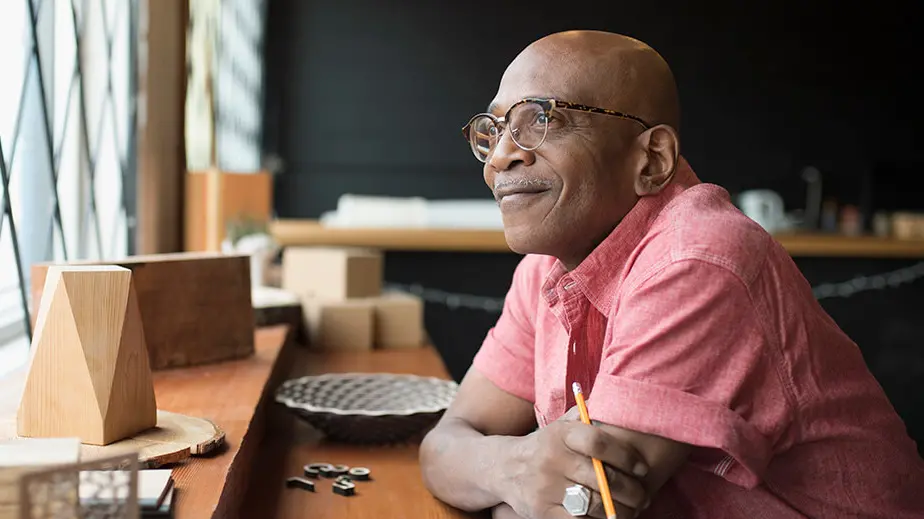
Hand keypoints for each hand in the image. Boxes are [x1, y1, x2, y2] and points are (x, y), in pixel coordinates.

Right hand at [496, 408, 649, 518]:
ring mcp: (545, 487)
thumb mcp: (562, 426)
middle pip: (601, 478)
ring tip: (631, 510)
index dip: (626, 456)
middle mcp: (550, 459)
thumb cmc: (546, 447)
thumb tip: (621, 402)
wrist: (504, 468)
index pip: (597, 442)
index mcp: (559, 433)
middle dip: (630, 491)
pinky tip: (607, 518)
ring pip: (594, 504)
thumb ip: (588, 416)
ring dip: (619, 510)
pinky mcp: (541, 512)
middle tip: (642, 496)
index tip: (642, 468)